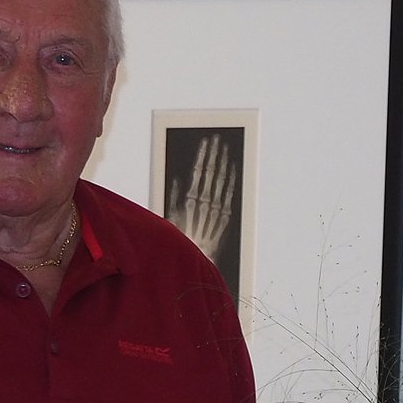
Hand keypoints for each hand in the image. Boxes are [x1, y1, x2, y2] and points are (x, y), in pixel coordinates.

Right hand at [168, 133, 236, 259]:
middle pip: (211, 174)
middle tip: (218, 139)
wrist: (194, 263)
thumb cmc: (179, 240)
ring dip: (224, 165)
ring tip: (226, 149)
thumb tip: (177, 179)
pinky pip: (230, 198)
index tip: (207, 141)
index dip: (203, 155)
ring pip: (222, 183)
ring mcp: (216, 211)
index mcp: (190, 201)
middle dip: (214, 155)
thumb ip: (173, 196)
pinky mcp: (224, 220)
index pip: (198, 171)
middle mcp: (204, 204)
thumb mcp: (169, 216)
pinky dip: (231, 184)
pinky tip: (233, 171)